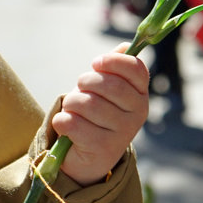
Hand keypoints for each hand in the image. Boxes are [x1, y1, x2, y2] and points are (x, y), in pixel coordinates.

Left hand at [52, 43, 149, 185]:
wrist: (88, 156)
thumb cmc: (95, 114)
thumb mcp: (105, 89)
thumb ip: (115, 68)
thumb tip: (125, 46)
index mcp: (140, 95)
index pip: (136, 69)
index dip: (114, 61)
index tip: (95, 62)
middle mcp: (138, 114)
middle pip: (109, 85)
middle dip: (86, 81)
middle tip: (79, 88)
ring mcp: (123, 133)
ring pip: (88, 104)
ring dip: (71, 103)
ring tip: (71, 108)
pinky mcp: (103, 149)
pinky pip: (74, 124)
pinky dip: (62, 120)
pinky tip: (65, 124)